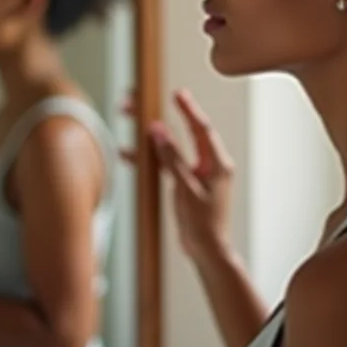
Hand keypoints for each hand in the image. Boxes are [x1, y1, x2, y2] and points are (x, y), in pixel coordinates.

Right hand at [121, 89, 234, 262]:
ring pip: (171, 147)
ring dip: (150, 136)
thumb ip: (173, 159)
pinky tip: (129, 153)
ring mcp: (196, 173)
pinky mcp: (185, 183)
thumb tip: (159, 132)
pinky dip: (150, 159)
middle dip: (162, 116)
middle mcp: (208, 163)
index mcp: (217, 163)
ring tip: (129, 119)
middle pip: (183, 133)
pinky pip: (166, 165)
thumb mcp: (187, 189)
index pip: (202, 129)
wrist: (207, 253)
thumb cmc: (205, 225)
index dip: (189, 109)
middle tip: (142, 100)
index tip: (177, 93)